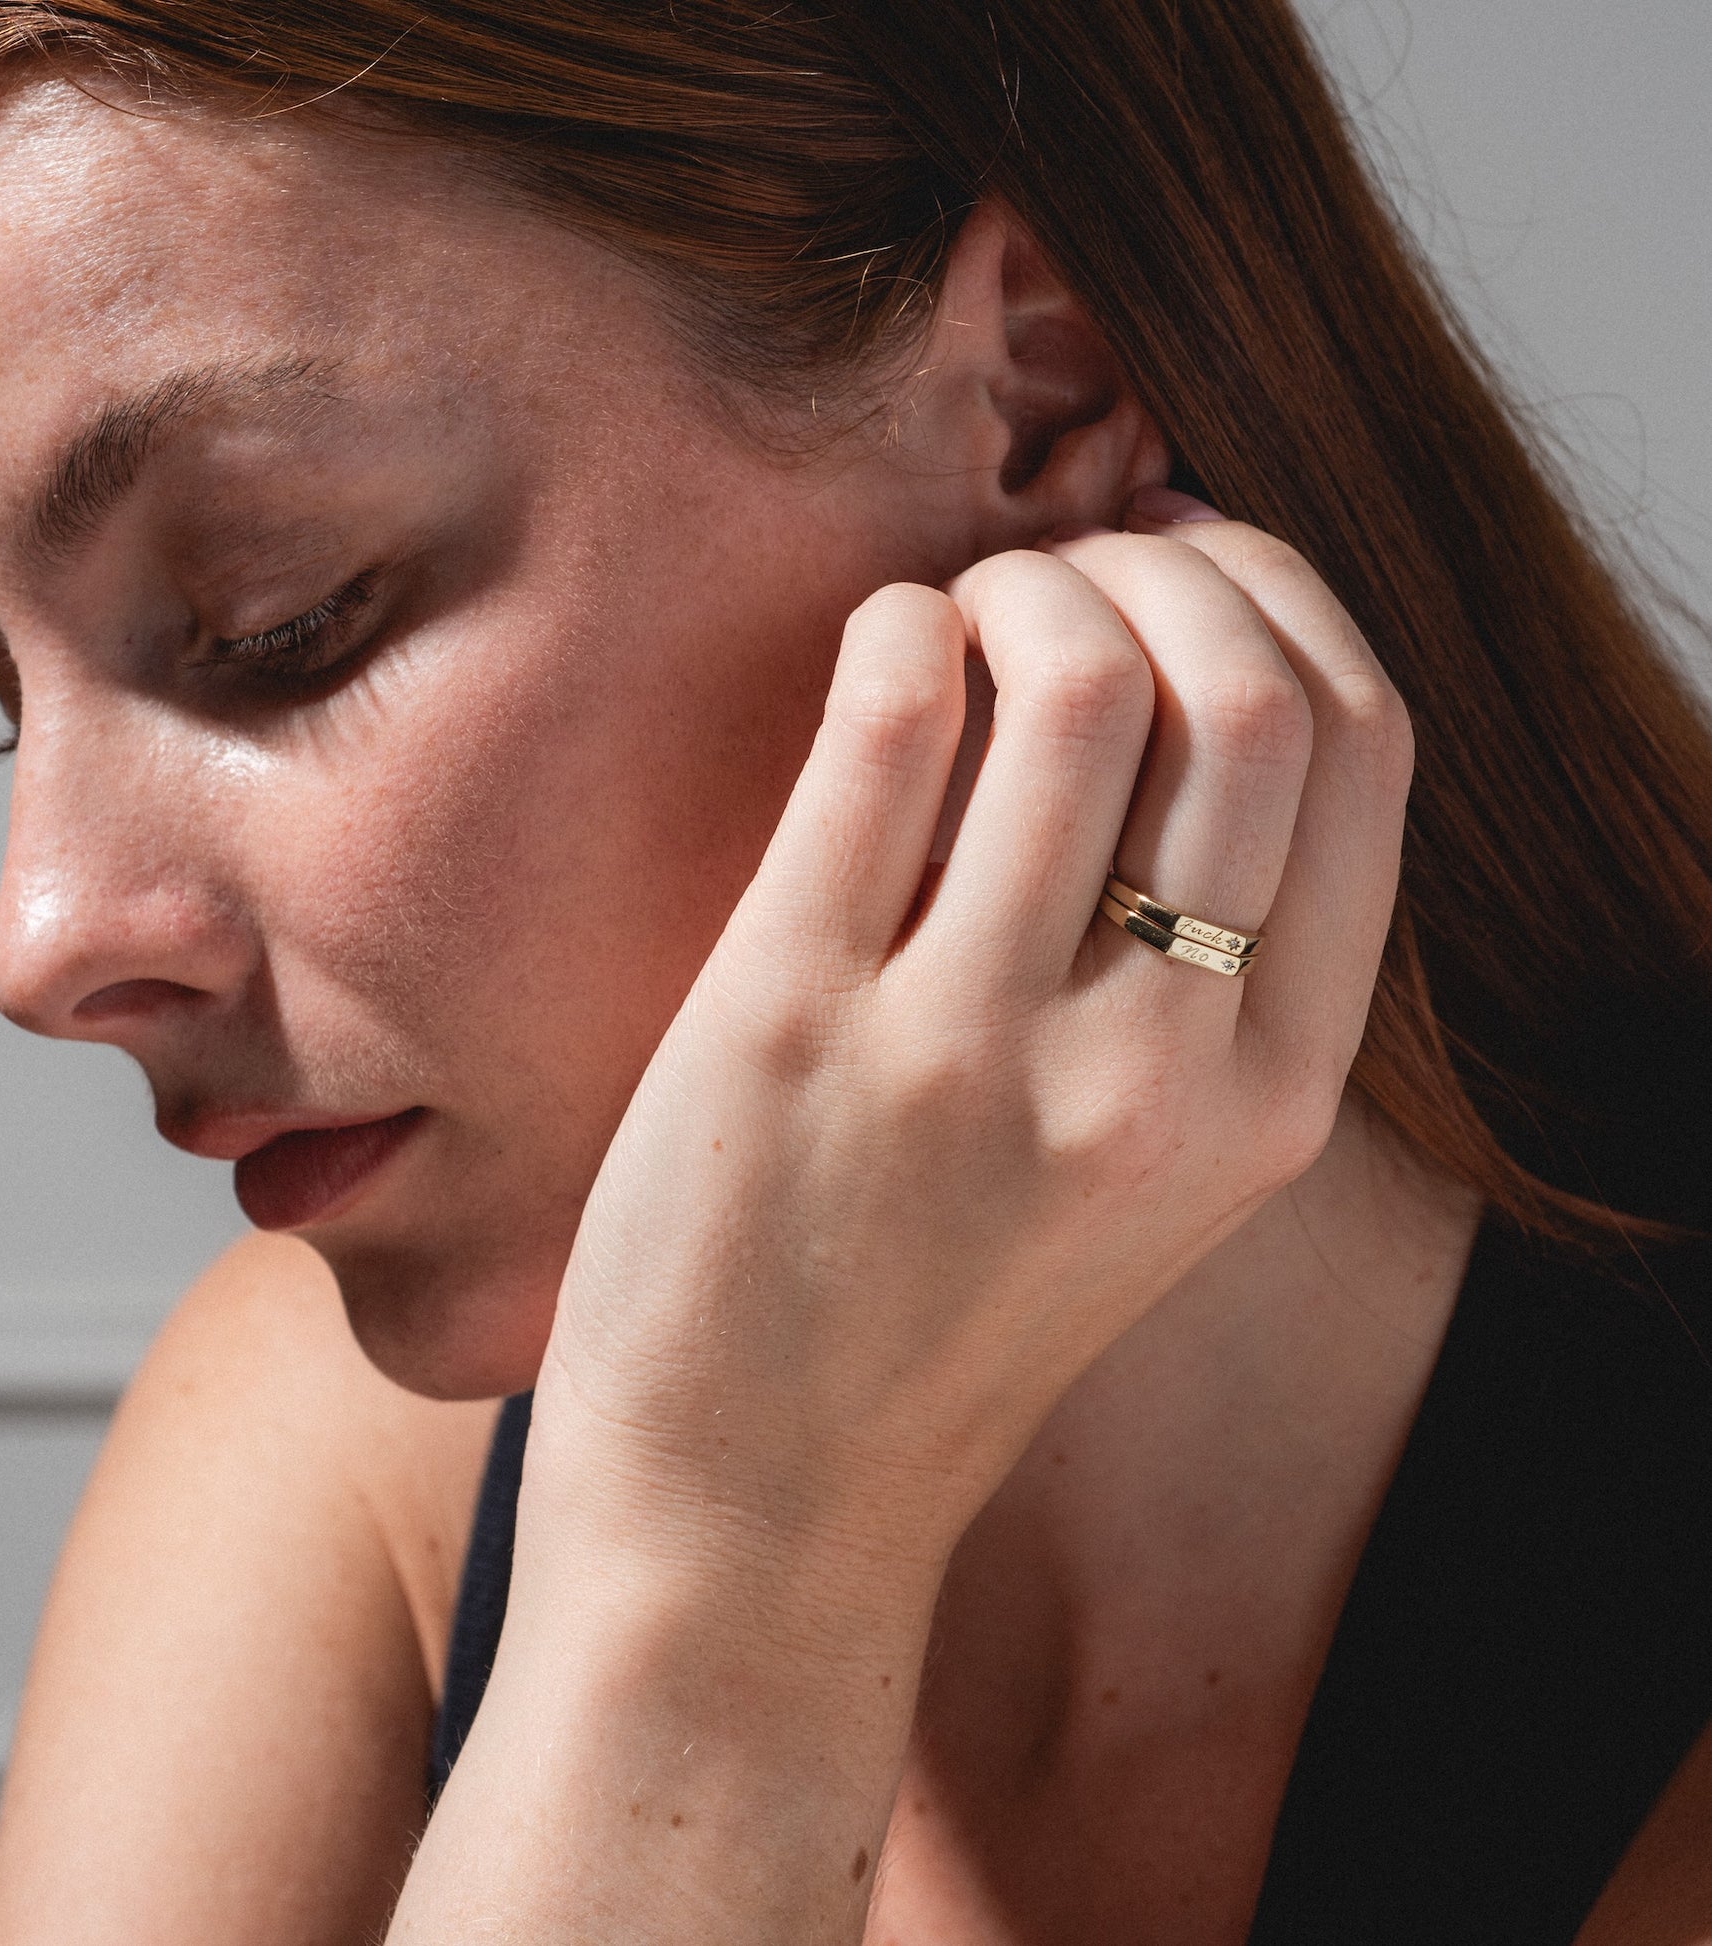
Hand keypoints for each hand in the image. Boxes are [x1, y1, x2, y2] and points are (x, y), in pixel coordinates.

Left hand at [533, 502, 1413, 1587]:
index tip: (1186, 572)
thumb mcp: (1143, 1173)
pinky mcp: (789, 1019)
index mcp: (1267, 1100)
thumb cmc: (935, 1314)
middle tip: (1060, 581)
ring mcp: (969, 1049)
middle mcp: (1155, 1074)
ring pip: (1081, 682)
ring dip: (1023, 586)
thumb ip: (1197, 968)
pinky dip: (897, 629)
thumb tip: (1182, 677)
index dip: (1282, 604)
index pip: (1366, 751)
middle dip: (1163, 568)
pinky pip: (888, 723)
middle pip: (1254, 692)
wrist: (755, 1510)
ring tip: (959, 621)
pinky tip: (876, 656)